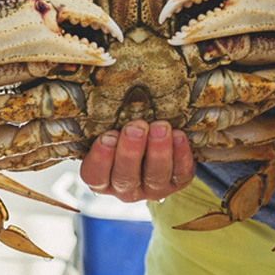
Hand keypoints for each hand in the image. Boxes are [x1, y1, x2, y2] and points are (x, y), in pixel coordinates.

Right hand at [79, 120, 195, 202]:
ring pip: (155, 176)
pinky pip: (180, 173)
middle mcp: (126, 188)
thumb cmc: (125, 131)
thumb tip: (96, 86)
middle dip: (131, 152)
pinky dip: (180, 154)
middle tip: (136, 127)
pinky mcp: (176, 182)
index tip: (107, 136)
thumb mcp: (111, 128)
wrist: (156, 138)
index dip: (100, 159)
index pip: (94, 175)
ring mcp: (152, 188)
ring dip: (158, 151)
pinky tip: (178, 135)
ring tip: (161, 127)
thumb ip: (105, 121)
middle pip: (125, 177)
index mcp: (103, 178)